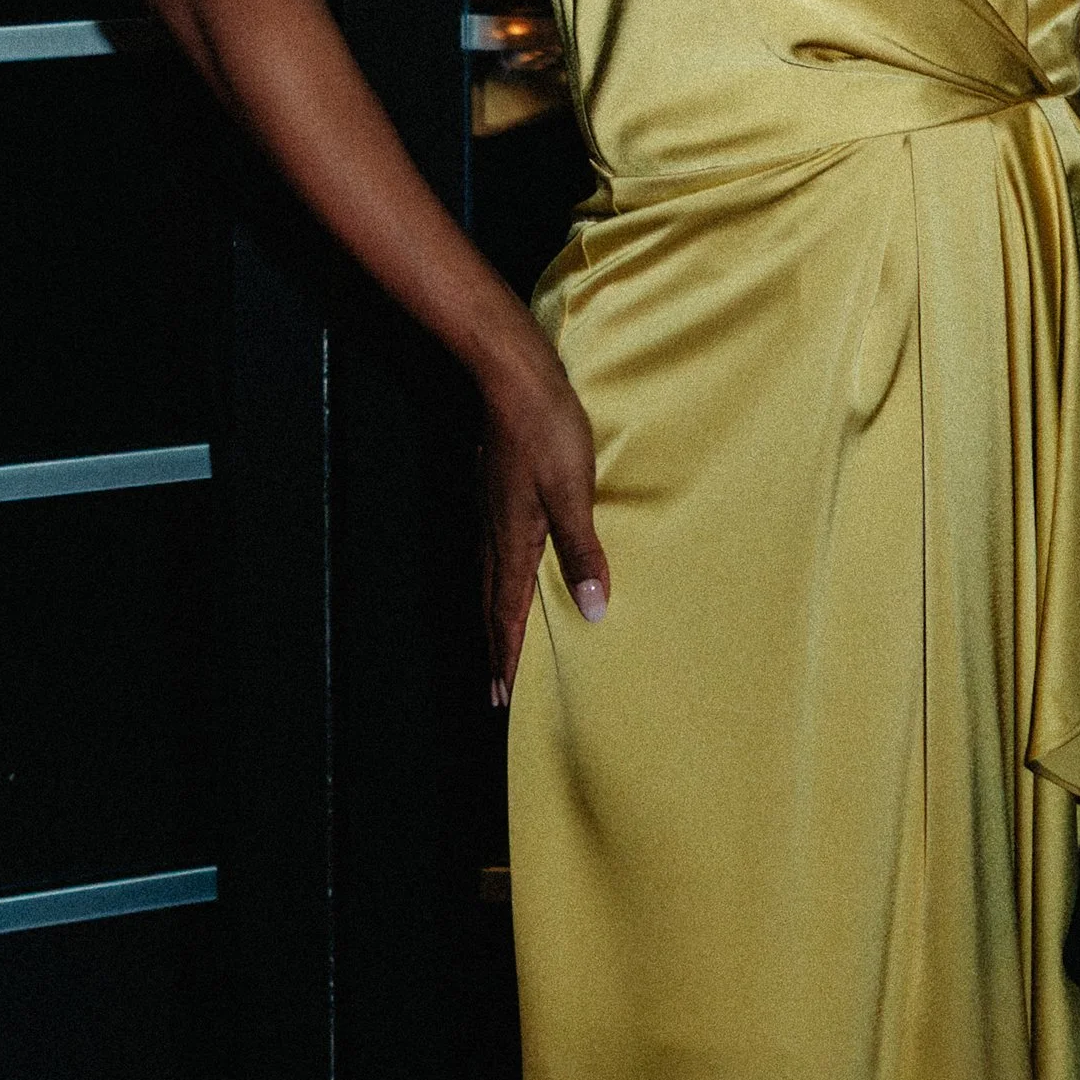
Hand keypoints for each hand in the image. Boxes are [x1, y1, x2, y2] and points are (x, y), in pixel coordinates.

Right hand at [478, 338, 609, 705]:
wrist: (513, 381)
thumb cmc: (548, 433)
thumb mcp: (574, 492)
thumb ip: (582, 551)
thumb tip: (592, 608)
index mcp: (513, 543)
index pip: (508, 615)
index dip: (507, 657)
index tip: (502, 699)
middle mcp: (493, 536)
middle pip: (491, 606)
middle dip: (495, 649)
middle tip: (494, 692)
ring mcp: (489, 514)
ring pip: (488, 582)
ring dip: (493, 619)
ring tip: (497, 645)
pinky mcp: (494, 494)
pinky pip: (491, 556)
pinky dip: (495, 584)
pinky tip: (505, 576)